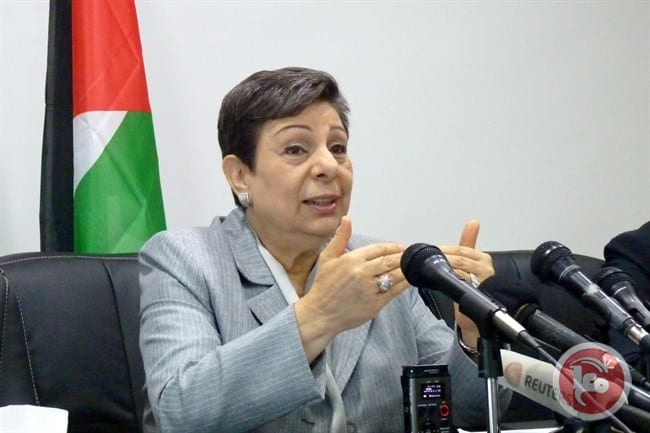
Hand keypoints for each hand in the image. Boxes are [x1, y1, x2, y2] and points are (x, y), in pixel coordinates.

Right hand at [294, 216, 408, 361]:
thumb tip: (347, 219)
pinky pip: (395, 291)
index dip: (392, 247)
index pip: (379, 249)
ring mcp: (370, 289)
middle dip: (402, 257)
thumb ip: (340, 238)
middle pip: (390, 261)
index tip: (398, 247)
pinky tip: (407, 280)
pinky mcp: (375, 304)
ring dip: (405, 269)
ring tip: (410, 266)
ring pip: (395, 275)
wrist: (320, 313)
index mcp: (352, 259)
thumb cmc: (323, 286)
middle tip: (407, 256)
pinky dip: (404, 284)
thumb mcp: (327, 258)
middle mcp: (362, 273)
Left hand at [439, 220, 494, 350]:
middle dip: (440, 256)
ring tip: (426, 267)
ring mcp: (485, 282)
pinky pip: (461, 284)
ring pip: (459, 269)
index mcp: (483, 258)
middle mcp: (487, 268)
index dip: (443, 249)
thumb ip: (467, 245)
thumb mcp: (467, 265)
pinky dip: (449, 282)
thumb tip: (473, 222)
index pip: (461, 249)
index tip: (428, 249)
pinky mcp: (479, 296)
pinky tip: (439, 280)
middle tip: (422, 257)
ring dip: (442, 267)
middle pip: (459, 258)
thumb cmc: (471, 290)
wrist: (476, 321)